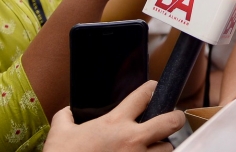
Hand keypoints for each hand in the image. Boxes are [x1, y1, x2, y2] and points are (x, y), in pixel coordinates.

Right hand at [43, 80, 183, 151]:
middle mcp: (132, 139)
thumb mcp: (60, 132)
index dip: (152, 89)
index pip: (145, 95)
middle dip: (175, 118)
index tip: (153, 90)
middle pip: (170, 121)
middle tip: (172, 118)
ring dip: (162, 146)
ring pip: (167, 148)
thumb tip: (68, 112)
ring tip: (155, 145)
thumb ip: (66, 117)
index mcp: (115, 122)